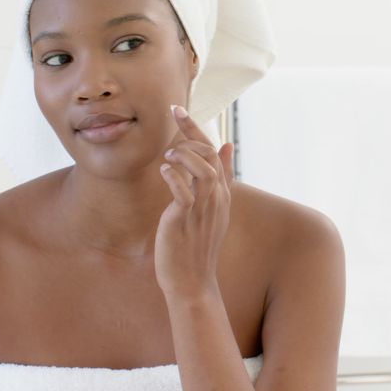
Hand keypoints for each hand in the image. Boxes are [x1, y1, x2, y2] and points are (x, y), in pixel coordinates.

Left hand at [155, 105, 234, 298]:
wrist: (192, 281)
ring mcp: (203, 208)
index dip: (195, 128)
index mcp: (222, 193)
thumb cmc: (196, 245)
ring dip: (183, 155)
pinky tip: (164, 171)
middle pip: (209, 154)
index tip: (177, 109)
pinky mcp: (186, 219)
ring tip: (168, 155)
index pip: (214, 151)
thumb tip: (226, 146)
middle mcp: (216, 198)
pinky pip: (184, 192)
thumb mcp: (212, 208)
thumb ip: (220, 177)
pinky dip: (174, 177)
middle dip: (189, 130)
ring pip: (201, 169)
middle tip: (170, 118)